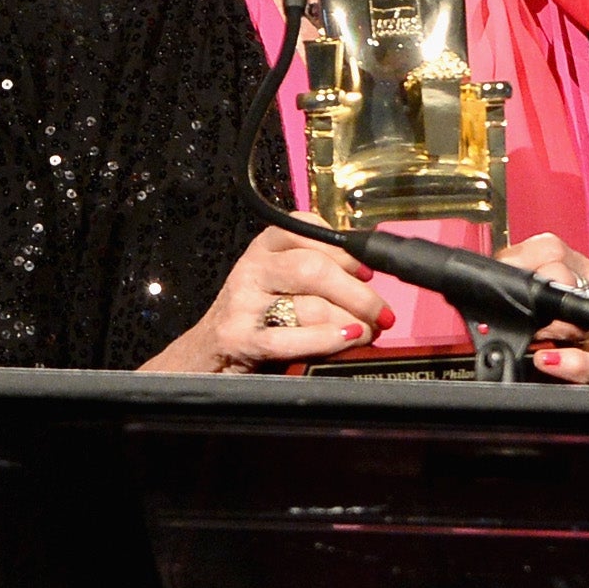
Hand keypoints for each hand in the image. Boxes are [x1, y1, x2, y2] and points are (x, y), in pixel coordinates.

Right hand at [141, 226, 395, 373]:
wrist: (207, 356)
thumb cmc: (257, 318)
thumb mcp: (281, 283)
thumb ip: (317, 272)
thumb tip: (368, 276)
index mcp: (265, 247)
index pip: (310, 231)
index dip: (346, 252)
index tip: (367, 271)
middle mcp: (252, 268)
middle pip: (313, 268)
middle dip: (357, 293)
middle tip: (381, 314)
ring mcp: (242, 303)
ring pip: (307, 305)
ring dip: (348, 322)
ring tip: (365, 333)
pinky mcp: (238, 338)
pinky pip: (289, 338)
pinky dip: (324, 340)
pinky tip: (344, 341)